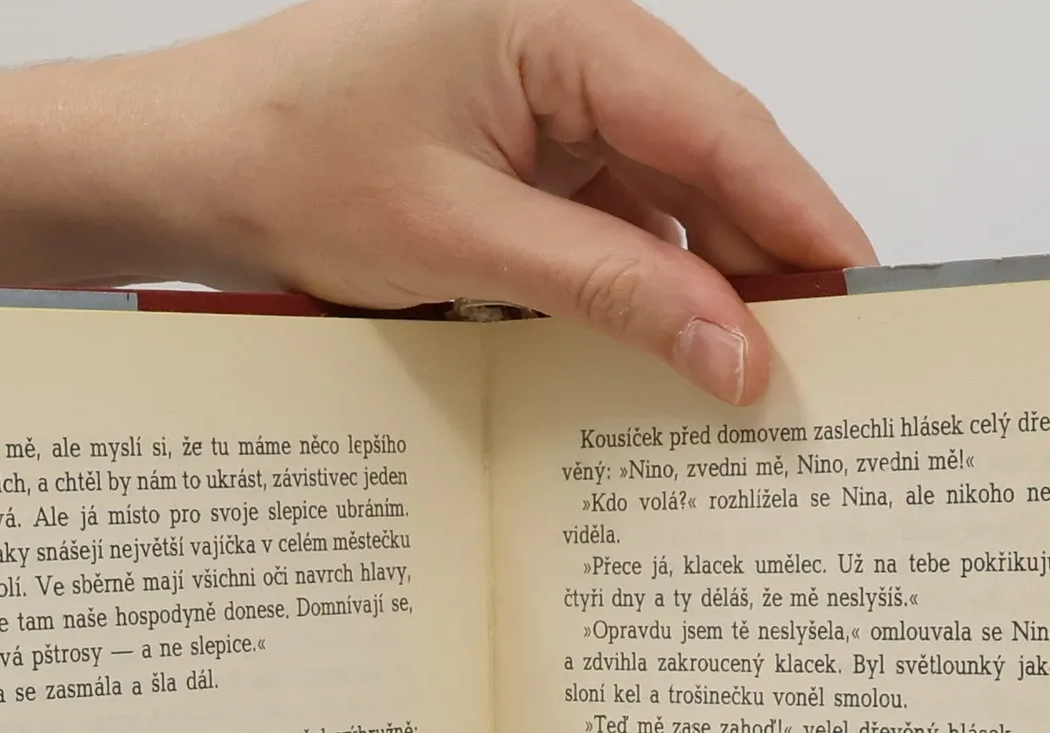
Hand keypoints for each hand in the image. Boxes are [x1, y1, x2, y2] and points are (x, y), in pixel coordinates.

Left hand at [0, 0, 874, 480]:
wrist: (184, 166)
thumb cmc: (293, 159)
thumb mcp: (467, 240)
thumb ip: (615, 291)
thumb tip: (737, 355)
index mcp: (567, 24)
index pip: (721, 129)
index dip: (801, 223)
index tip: (865, 307)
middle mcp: (574, 51)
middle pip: (710, 163)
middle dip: (767, 263)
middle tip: (829, 365)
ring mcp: (550, 106)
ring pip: (668, 203)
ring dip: (706, 288)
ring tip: (760, 381)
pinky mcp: (524, 159)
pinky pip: (614, 224)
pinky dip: (644, 290)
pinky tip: (671, 359)